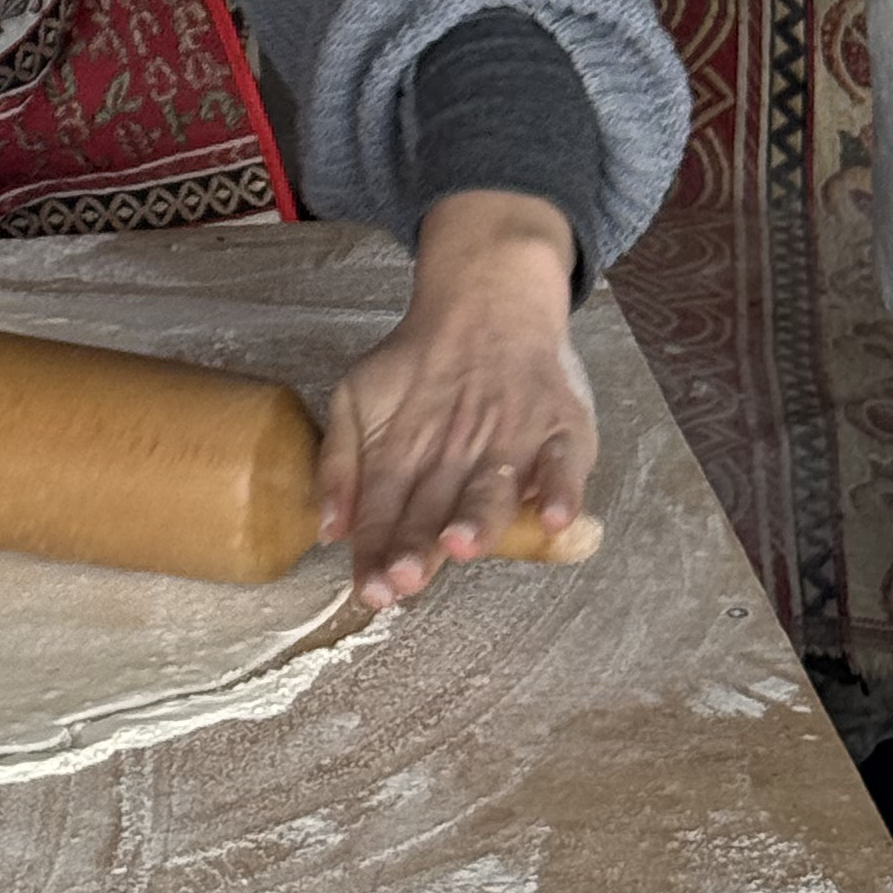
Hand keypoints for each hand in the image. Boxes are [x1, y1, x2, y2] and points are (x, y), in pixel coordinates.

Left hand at [315, 190, 594, 608]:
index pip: (386, 509)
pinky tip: (551, 516)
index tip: (368, 589)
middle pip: (435, 506)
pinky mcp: (559, 428)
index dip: (377, 550)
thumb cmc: (416, 368)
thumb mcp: (357, 397)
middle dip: (419, 545)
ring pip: (493, 487)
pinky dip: (560, 488)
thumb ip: (340, 463)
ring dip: (478, 517)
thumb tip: (330, 530)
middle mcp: (456, 451)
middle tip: (405, 577)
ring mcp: (510, 440)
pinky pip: (562, 462)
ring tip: (463, 543)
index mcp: (404, 450)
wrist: (484, 303)